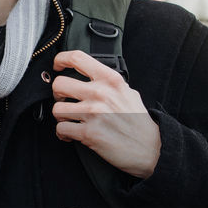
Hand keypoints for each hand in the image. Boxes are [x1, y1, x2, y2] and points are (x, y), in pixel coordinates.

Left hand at [51, 49, 160, 178]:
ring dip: (60, 116)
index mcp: (110, 80)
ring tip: (69, 120)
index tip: (57, 65)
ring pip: (56, 109)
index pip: (77, 58)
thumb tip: (90, 76)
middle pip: (59, 84)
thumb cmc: (139, 122)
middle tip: (64, 100)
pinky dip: (62, 133)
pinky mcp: (88, 133)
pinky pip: (60, 128)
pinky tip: (70, 134)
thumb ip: (109, 83)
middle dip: (57, 94)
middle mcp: (100, 93)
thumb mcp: (128, 92)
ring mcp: (93, 113)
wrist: (151, 149)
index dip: (61, 59)